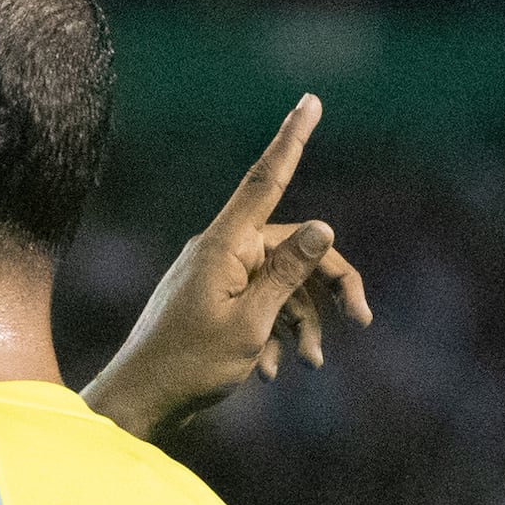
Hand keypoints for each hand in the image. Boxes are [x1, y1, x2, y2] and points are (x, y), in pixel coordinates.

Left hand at [85, 96, 366, 436]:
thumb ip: (289, 273)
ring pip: (282, 283)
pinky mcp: (214, 303)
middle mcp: (221, 252)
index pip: (266, 180)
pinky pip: (260, 306)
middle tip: (364, 320)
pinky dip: (274, 336)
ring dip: (304, 323)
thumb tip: (323, 225)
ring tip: (312, 364)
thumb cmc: (189, 365)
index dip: (292, 140)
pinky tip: (269, 372)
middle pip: (295, 248)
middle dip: (331, 285)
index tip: (309, 100)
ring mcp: (217, 277)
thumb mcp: (252, 322)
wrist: (140, 404)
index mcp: (225, 245)